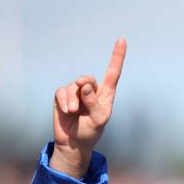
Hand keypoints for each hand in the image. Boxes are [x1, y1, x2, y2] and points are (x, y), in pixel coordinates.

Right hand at [50, 38, 126, 177]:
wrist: (74, 143)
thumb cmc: (91, 132)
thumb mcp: (99, 120)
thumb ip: (94, 103)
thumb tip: (85, 85)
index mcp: (105, 95)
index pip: (113, 73)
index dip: (117, 57)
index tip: (122, 40)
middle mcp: (91, 91)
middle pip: (87, 78)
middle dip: (83, 88)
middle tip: (81, 105)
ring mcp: (76, 93)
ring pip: (73, 86)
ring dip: (73, 101)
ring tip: (74, 113)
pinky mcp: (62, 96)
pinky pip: (62, 91)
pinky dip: (65, 101)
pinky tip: (68, 112)